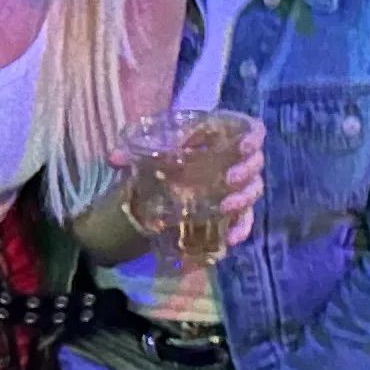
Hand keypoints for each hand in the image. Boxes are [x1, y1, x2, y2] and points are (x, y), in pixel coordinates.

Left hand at [111, 110, 265, 258]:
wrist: (166, 180)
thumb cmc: (168, 156)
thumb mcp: (153, 152)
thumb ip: (133, 153)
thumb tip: (113, 159)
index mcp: (222, 136)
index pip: (252, 130)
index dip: (253, 137)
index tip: (243, 147)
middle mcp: (236, 160)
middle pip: (256, 163)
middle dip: (246, 171)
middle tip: (228, 180)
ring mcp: (238, 186)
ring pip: (254, 190)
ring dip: (243, 199)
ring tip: (224, 208)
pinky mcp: (236, 209)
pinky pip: (246, 218)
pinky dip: (241, 228)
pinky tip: (231, 239)